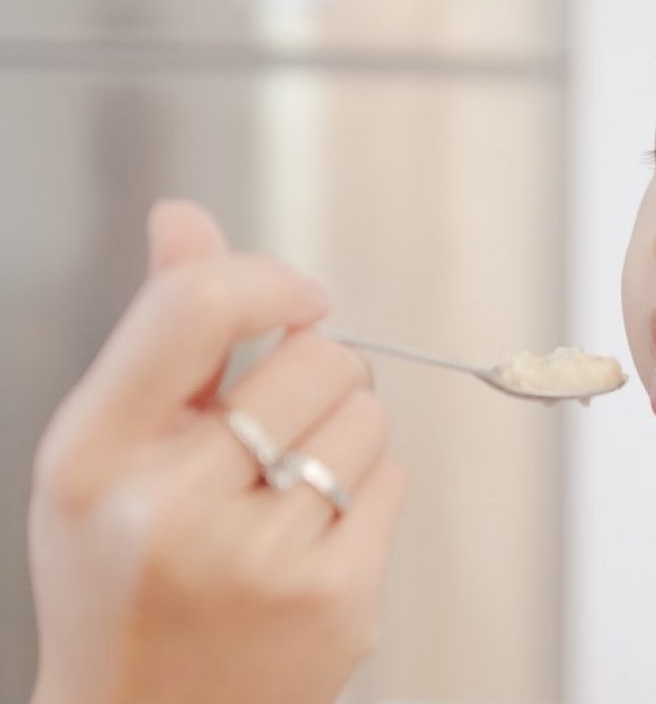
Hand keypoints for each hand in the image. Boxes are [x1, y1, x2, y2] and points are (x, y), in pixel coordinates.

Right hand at [28, 200, 405, 703]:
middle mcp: (173, 507)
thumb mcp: (104, 451)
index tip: (298, 299)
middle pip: (320, 356)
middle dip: (317, 371)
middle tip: (282, 417)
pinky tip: (314, 533)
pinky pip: (393, 479)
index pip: (199, 307)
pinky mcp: (336, 604)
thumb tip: (185, 216)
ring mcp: (262, 562)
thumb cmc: (123, 570)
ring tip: (288, 483)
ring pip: (369, 417)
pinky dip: (367, 488)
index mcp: (95, 456)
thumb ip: (159, 332)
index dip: (269, 280)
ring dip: (345, 431)